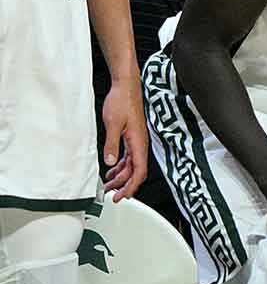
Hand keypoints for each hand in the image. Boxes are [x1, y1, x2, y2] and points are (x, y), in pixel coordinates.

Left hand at [100, 79, 148, 201]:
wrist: (126, 87)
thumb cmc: (123, 101)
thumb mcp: (113, 124)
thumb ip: (111, 145)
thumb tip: (109, 163)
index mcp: (138, 142)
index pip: (139, 171)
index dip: (131, 186)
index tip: (122, 196)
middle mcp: (140, 143)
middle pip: (136, 171)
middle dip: (125, 185)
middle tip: (113, 196)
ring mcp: (136, 140)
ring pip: (131, 165)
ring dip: (121, 176)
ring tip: (109, 185)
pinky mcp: (131, 136)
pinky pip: (128, 156)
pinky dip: (120, 166)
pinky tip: (111, 169)